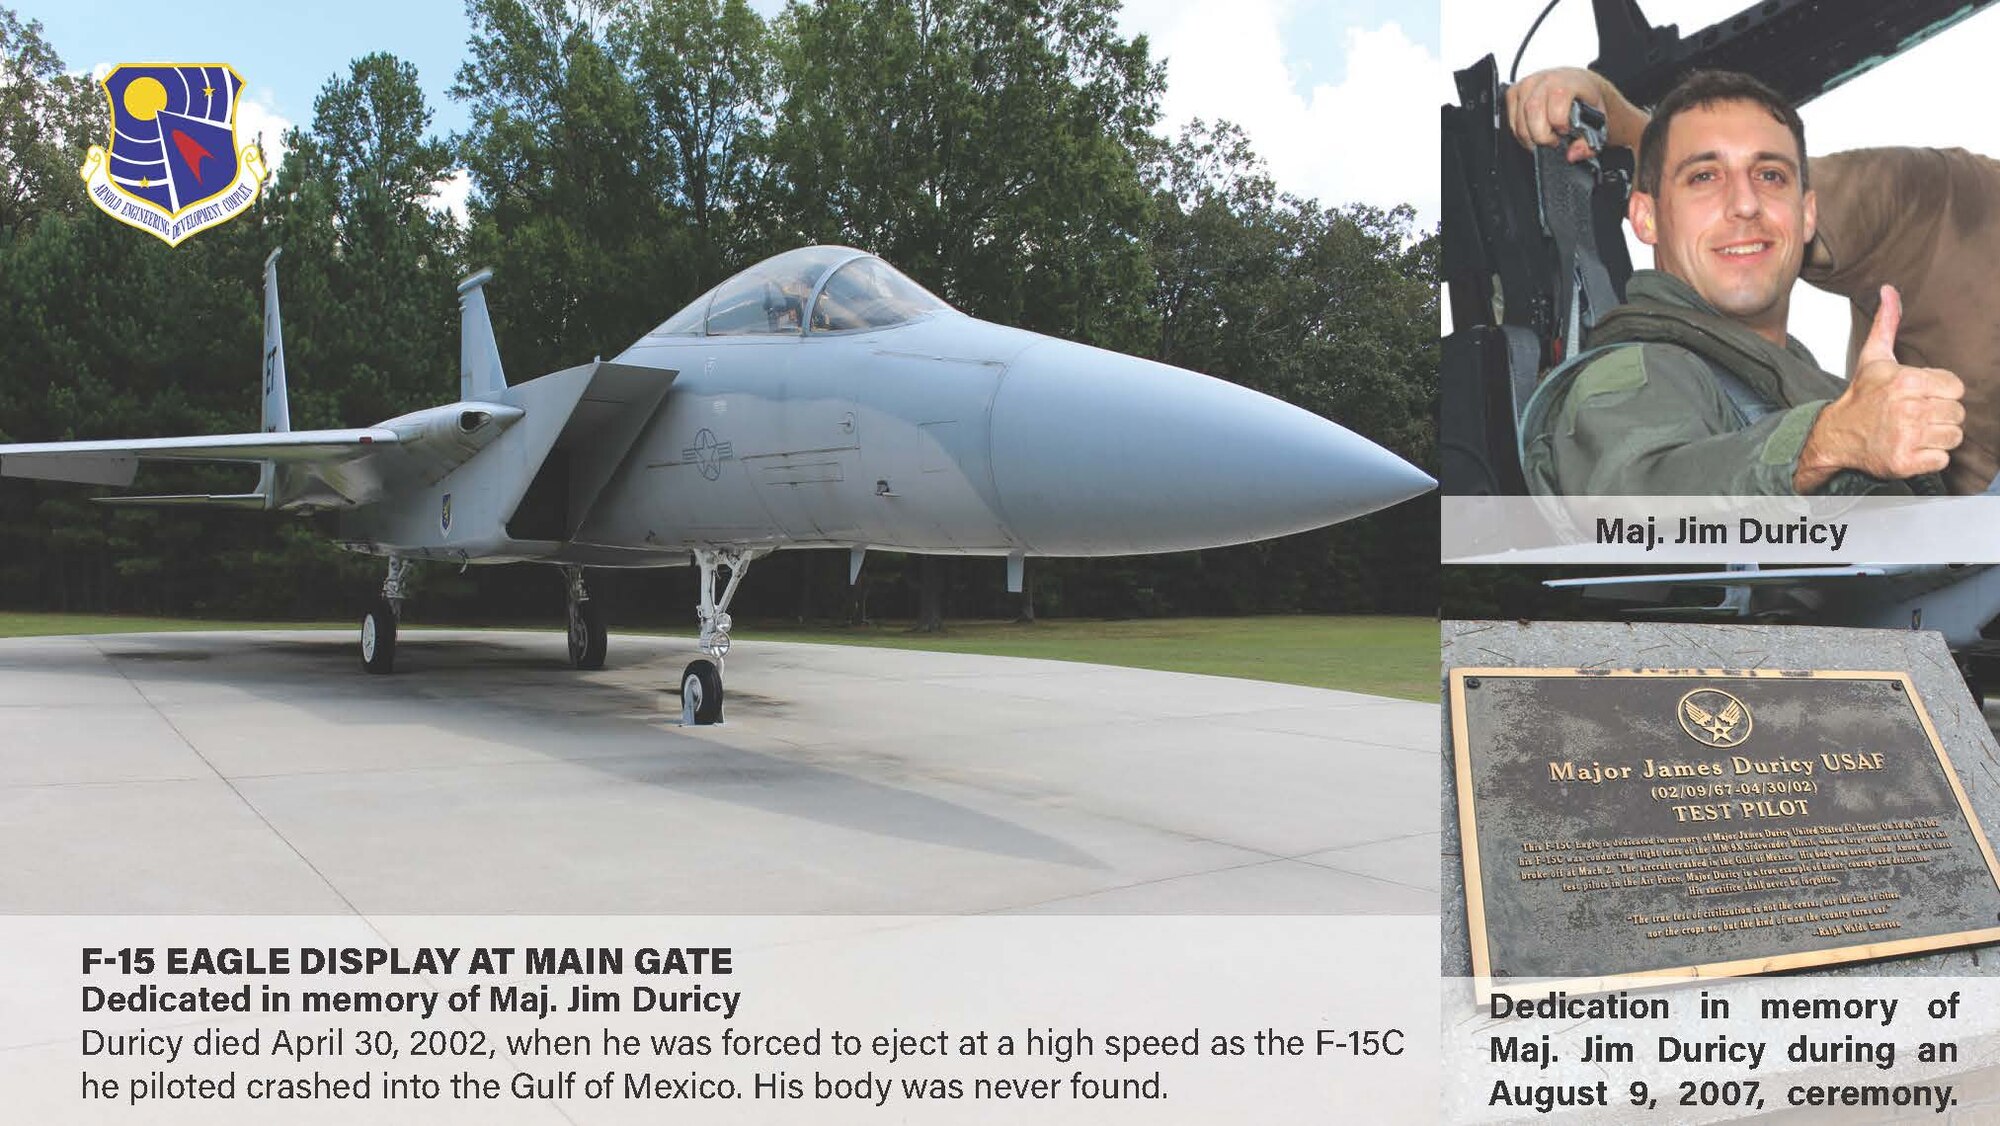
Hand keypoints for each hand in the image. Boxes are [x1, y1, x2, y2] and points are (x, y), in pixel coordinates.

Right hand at [1506, 67, 1613, 161]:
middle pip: (1532, 113)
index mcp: (1568, 82)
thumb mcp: (1597, 122)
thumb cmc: (1587, 101)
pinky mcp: (1514, 91)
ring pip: (1519, 120)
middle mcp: (1545, 80)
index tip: (1564, 131)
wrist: (1580, 84)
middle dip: (1541, 135)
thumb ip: (1589, 143)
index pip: (1556, 103)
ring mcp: (1527, 84)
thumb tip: (1572, 154)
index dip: (1559, 123)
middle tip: (1553, 140)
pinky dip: (1520, 131)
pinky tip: (1533, 131)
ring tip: (1545, 136)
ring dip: (1530, 136)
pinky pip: (1510, 119)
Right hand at [1795, 285, 1963, 490]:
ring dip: (1937, 437)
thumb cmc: (1861, 398)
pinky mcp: (1905, 462)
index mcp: (1907, 381)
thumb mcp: (1874, 357)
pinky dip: (1930, 458)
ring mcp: (1907, 437)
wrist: (1835, 435)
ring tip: (1915, 432)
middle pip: (1957, 413)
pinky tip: (1912, 448)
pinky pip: (1942, 459)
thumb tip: (1889, 290)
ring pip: (1953, 437)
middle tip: (1915, 416)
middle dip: (1940, 415)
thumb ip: (1887, 323)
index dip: (1941, 392)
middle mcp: (1908, 409)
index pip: (1956, 388)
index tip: (1920, 396)